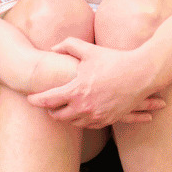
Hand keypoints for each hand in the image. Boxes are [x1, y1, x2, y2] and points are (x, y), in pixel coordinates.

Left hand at [27, 38, 165, 127]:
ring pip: (73, 123)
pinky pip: (88, 125)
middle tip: (47, 105)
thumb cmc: (115, 61)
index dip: (36, 100)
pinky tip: (80, 113)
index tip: (30, 98)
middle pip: (58, 116)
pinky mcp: (108, 120)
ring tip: (63, 109)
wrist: (141, 75)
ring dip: (66, 117)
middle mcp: (84, 107)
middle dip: (50, 111)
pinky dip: (81, 120)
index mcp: (76, 90)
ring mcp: (96, 116)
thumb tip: (53, 47)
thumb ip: (69, 45)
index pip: (48, 100)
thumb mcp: (90, 50)